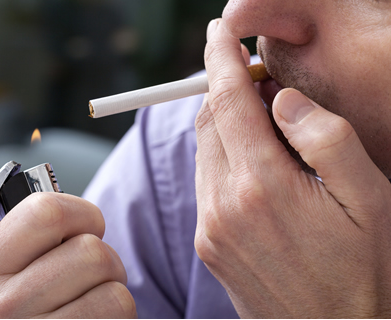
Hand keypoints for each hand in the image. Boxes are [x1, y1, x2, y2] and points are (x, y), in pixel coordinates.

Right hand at [0, 178, 135, 317]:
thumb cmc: (24, 305)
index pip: (46, 212)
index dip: (81, 213)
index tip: (84, 227)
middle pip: (89, 248)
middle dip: (103, 255)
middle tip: (88, 273)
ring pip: (109, 275)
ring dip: (113, 282)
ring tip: (92, 298)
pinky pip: (119, 303)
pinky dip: (119, 308)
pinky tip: (97, 317)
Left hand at [194, 19, 390, 317]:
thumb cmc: (365, 271)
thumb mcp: (368, 198)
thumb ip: (325, 137)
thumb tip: (281, 99)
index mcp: (261, 186)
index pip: (228, 101)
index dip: (221, 59)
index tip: (219, 33)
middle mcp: (223, 206)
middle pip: (210, 122)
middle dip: (224, 89)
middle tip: (252, 75)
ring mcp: (211, 229)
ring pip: (206, 151)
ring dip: (225, 124)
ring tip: (261, 120)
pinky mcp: (209, 245)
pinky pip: (206, 182)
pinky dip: (222, 157)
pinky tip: (252, 161)